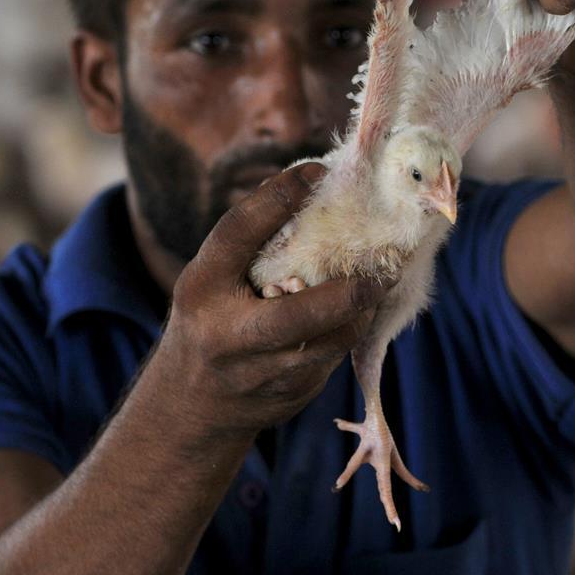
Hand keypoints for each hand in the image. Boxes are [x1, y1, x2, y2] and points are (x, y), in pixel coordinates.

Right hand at [156, 162, 389, 436]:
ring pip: (330, 343)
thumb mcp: (212, 276)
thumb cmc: (209, 316)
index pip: (237, 235)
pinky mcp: (289, 398)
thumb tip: (308, 182)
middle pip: (298, 316)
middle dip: (349, 293)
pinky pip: (332, 361)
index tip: (316, 171)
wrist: (191, 403)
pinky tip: (357, 310)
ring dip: (360, 311)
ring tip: (378, 281)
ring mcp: (260, 375)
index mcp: (202, 290)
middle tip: (384, 267)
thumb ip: (250, 241)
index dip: (276, 198)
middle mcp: (227, 336)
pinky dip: (348, 331)